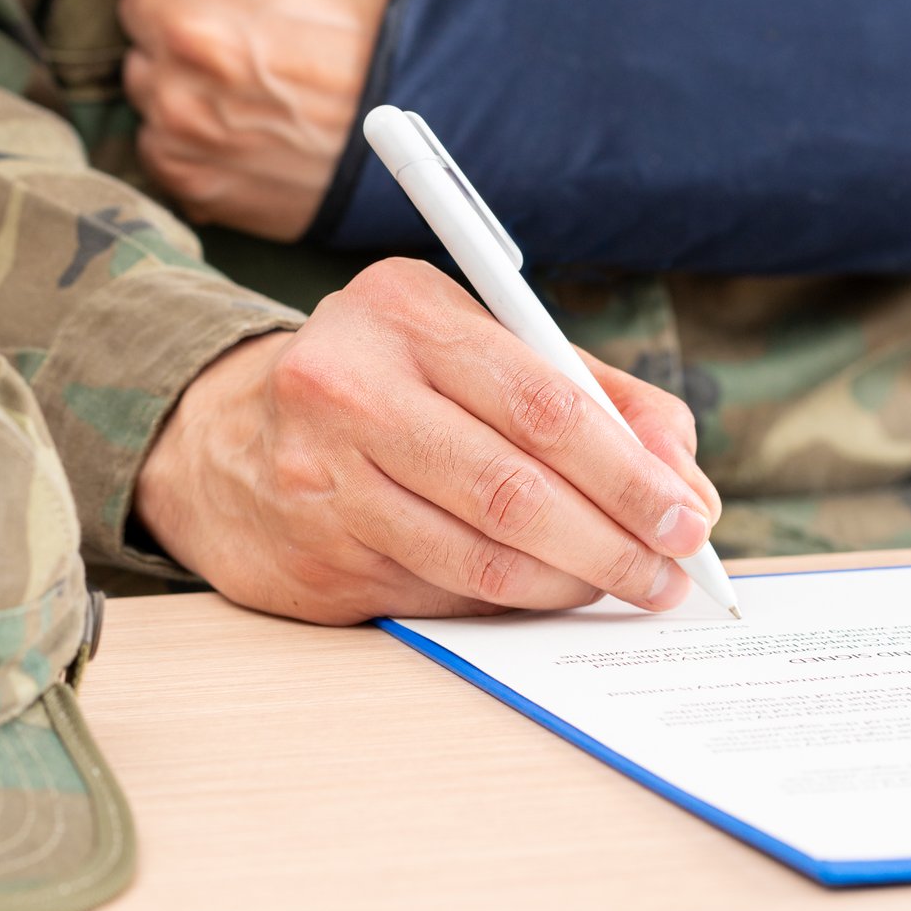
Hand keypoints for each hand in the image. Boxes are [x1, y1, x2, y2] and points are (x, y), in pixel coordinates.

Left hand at [89, 0, 408, 240]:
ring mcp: (185, 108)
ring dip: (181, 71)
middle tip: (259, 25)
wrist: (441, 115)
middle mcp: (190, 29)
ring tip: (258, 76)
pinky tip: (250, 122)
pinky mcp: (190, 171)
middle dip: (185, 7)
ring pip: (140, 73)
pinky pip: (153, 139)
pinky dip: (190, 133)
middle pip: (137, 5)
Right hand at [135, 259, 724, 625]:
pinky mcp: (317, 553)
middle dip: (612, 540)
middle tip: (668, 572)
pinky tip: (546, 590)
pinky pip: (444, 591)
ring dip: (571, 582)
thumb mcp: (481, 349)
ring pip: (481, 554)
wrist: (225, 439)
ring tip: (621, 583)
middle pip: (513, 487)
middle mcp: (351, 385)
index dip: (627, 471)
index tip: (686, 514)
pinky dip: (512, 600)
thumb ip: (593, 397)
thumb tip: (682, 478)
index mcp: (406, 311)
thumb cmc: (390, 385)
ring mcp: (324, 475)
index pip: (541, 401)